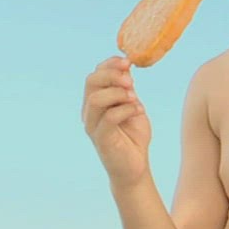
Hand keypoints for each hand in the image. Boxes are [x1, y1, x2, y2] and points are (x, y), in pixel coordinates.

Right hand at [82, 57, 151, 185]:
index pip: (94, 75)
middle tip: (131, 80)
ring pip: (96, 99)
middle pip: (91, 82)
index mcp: (95, 102)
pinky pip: (109, 117)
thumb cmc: (133, 137)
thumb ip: (127, 89)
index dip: (109, 64)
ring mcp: (93, 126)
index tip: (128, 61)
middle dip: (112, 75)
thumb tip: (126, 67)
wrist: (135, 168)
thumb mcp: (132, 106)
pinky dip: (126, 109)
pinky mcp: (102, 139)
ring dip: (118, 93)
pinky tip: (139, 111)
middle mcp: (89, 112)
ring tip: (134, 97)